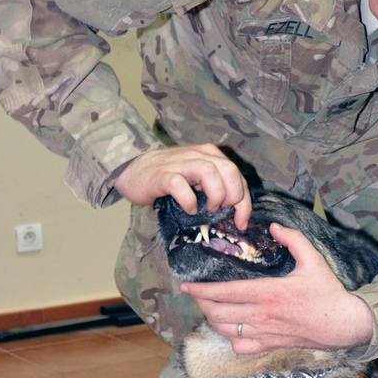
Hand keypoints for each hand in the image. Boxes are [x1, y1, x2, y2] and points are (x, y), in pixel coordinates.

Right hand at [114, 144, 250, 228]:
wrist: (133, 171)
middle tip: (223, 211)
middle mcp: (197, 155)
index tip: (241, 222)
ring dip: (215, 194)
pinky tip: (189, 209)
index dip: (244, 201)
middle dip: (234, 195)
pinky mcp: (162, 176)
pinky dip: (188, 201)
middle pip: (229, 169)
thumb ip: (215, 185)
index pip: (237, 174)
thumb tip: (236, 210)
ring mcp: (179, 163)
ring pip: (208, 172)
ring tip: (208, 209)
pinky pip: (180, 185)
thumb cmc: (168, 178)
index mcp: (209, 154)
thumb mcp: (196, 178)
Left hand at [181, 224, 375, 354]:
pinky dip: (230, 339)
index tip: (185, 286)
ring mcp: (264, 333)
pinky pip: (240, 347)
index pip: (224, 293)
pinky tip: (231, 328)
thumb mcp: (313, 259)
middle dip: (201, 304)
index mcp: (268, 293)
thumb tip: (274, 227)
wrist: (343, 324)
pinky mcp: (270, 345)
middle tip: (197, 295)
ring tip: (209, 308)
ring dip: (212, 320)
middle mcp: (261, 315)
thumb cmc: (328, 292)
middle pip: (217, 314)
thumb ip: (293, 239)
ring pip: (225, 331)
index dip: (200, 290)